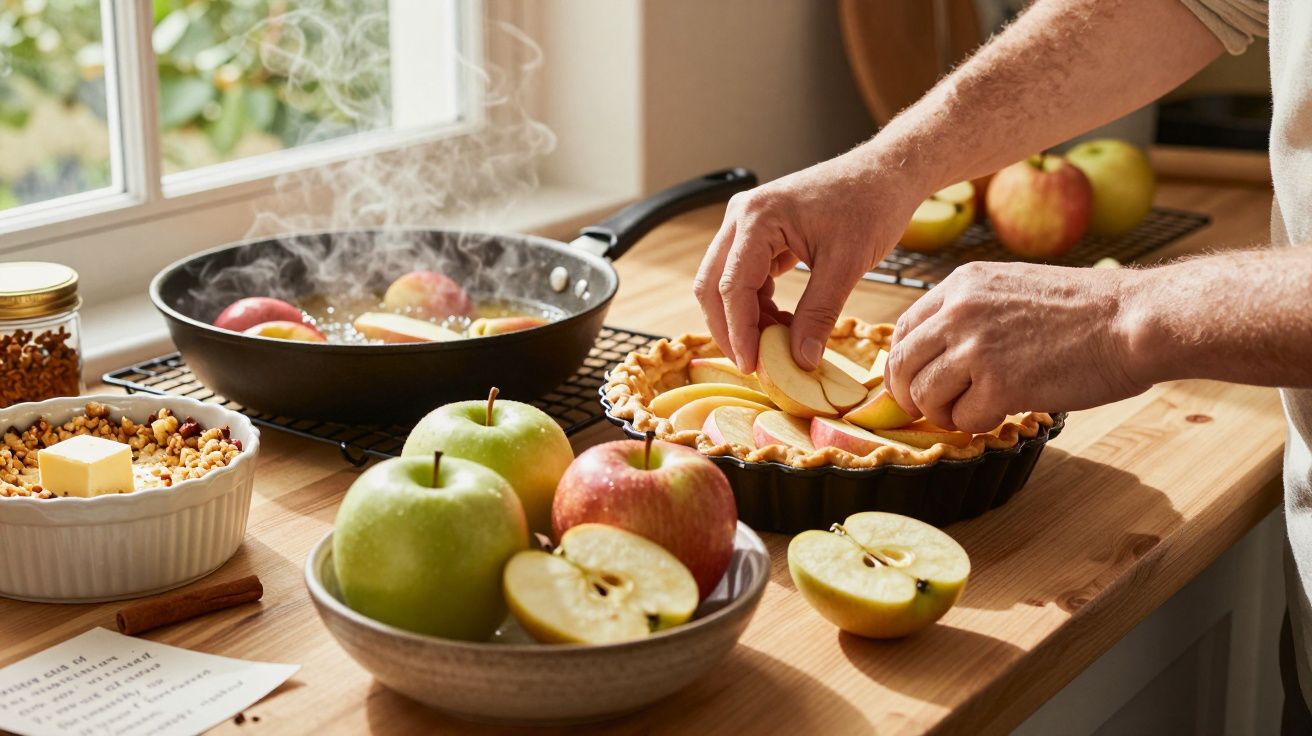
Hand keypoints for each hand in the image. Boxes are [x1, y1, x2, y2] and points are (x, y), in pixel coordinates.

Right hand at [694, 160, 928, 372]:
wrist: (885, 173)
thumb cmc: (870, 204)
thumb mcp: (846, 264)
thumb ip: (820, 314)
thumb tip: (801, 359)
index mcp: (757, 218)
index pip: (732, 287)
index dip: (739, 332)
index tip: (753, 366)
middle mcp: (741, 217)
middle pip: (713, 286)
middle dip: (730, 329)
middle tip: (755, 364)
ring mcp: (747, 224)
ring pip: (724, 284)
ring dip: (744, 319)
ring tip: (777, 344)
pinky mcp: (759, 234)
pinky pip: (744, 277)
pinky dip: (757, 305)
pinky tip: (784, 323)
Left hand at [886, 262, 1151, 432]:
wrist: (1132, 320)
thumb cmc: (1087, 309)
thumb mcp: (1014, 288)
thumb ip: (973, 311)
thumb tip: (941, 348)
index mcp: (962, 285)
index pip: (904, 329)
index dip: (903, 363)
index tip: (912, 382)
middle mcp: (959, 312)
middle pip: (903, 366)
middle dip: (910, 396)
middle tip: (930, 410)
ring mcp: (975, 348)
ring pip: (925, 397)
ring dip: (944, 414)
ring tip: (972, 412)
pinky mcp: (998, 385)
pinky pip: (962, 419)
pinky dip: (976, 424)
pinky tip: (1000, 414)